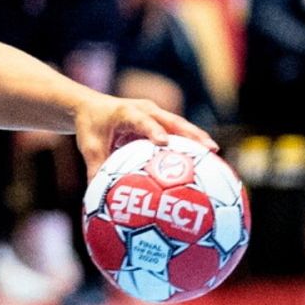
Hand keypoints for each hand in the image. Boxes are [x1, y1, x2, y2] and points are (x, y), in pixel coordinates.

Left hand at [72, 93, 216, 178]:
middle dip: (191, 134)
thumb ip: (96, 169)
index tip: (163, 142)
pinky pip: (178, 130)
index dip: (153, 130)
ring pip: (180, 125)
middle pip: (171, 121)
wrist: (90, 106)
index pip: (142, 121)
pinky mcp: (160, 119)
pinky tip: (206, 158)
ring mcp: (155, 113)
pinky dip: (191, 142)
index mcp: (125, 112)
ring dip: (197, 137)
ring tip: (215, 153)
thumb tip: (100, 198)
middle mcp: (144, 109)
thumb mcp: (89, 147)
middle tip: (208, 148)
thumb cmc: (90, 126)